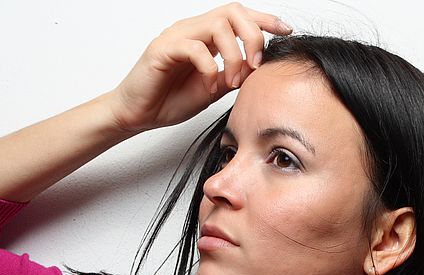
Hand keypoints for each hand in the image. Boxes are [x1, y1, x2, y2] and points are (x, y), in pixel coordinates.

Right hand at [106, 2, 292, 134]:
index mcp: (205, 36)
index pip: (239, 16)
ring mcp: (177, 37)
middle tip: (256, 64)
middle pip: (233, 11)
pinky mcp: (162, 50)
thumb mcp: (211, 89)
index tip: (286, 31)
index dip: (265, 19)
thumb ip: (232, 76)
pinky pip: (195, 48)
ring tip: (233, 80)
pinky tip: (211, 85)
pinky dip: (210, 67)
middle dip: (253, 35)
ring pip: (217, 25)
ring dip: (234, 54)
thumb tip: (256, 70)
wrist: (137, 115)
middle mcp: (192, 30)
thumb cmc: (169, 101)